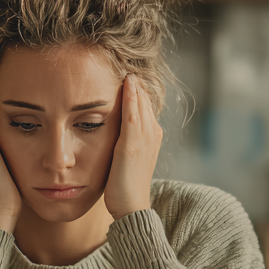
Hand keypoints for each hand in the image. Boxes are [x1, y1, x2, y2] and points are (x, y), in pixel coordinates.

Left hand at [103, 74, 162, 219]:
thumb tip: (115, 128)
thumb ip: (125, 140)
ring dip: (134, 85)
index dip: (136, 89)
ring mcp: (145, 138)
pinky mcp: (133, 143)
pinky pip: (133, 113)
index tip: (125, 74)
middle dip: (135, 83)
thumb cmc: (125, 185)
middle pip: (145, 99)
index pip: (145, 104)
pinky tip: (126, 83)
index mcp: (152, 136)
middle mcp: (152, 133)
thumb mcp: (127, 157)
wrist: (131, 206)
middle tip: (124, 62)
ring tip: (126, 67)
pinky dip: (131, 97)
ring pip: (140, 103)